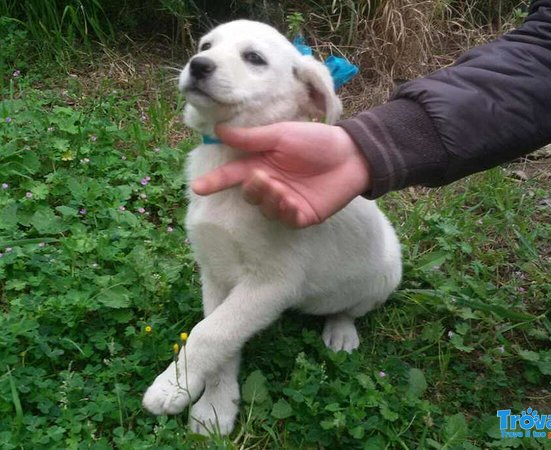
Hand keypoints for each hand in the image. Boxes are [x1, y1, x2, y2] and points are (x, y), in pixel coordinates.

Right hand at [191, 122, 370, 227]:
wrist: (353, 153)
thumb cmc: (317, 139)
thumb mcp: (282, 134)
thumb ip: (251, 138)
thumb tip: (219, 130)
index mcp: (262, 163)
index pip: (232, 174)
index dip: (215, 181)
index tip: (197, 187)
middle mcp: (271, 183)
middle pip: (248, 194)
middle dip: (251, 189)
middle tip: (261, 178)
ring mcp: (286, 201)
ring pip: (265, 208)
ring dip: (269, 199)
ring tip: (281, 188)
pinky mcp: (303, 215)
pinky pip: (285, 219)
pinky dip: (284, 211)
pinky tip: (291, 201)